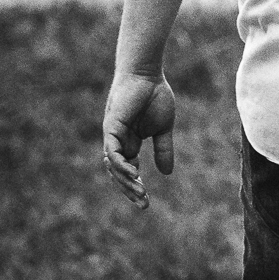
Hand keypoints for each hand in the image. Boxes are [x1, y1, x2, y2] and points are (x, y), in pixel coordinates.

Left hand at [103, 73, 176, 209]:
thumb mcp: (163, 129)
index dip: (135, 187)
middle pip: (119, 174)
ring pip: (114, 167)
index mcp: (129, 144)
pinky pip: (113, 152)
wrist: (147, 75)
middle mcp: (118, 143)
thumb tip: (167, 174)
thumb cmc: (155, 96)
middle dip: (130, 190)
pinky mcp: (111, 129)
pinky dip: (121, 164)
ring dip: (126, 181)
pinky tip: (134, 173)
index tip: (146, 202)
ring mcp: (113, 137)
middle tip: (144, 204)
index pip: (128, 172)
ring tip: (141, 192)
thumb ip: (163, 150)